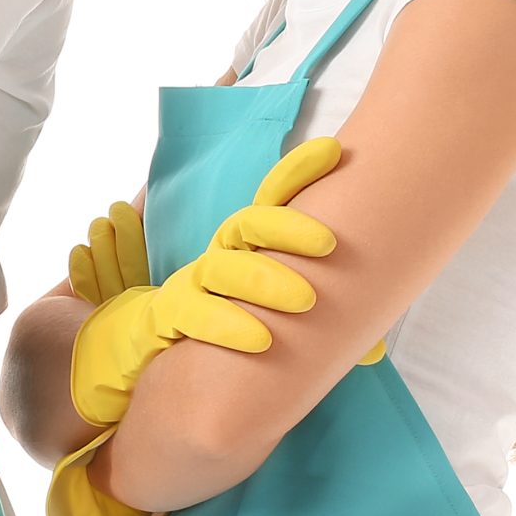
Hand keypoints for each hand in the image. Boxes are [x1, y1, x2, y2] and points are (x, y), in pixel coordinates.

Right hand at [66, 138, 359, 429]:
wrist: (135, 365)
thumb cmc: (215, 340)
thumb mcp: (266, 323)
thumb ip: (319, 333)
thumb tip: (379, 347)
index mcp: (241, 251)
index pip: (270, 202)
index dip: (296, 173)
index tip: (333, 150)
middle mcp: (215, 260)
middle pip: (248, 226)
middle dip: (288, 227)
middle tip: (330, 242)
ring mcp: (187, 286)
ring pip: (225, 269)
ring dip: (264, 281)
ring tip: (307, 299)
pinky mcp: (162, 319)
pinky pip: (194, 315)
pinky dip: (227, 325)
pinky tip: (261, 340)